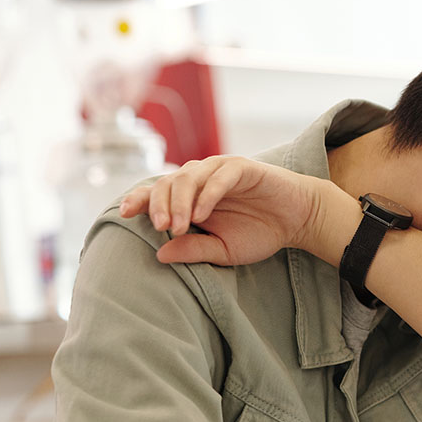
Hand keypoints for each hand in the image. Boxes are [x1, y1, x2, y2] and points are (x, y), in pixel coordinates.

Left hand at [118, 156, 329, 265]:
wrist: (297, 220)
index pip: (157, 192)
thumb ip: (193, 250)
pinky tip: (202, 215)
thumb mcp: (223, 250)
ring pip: (188, 177)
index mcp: (191, 196)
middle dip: (159, 205)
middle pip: (167, 183)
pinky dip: (208, 195)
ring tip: (180, 226)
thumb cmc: (260, 232)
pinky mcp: (241, 167)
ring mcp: (220, 170)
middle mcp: (200, 178)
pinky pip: (219, 177)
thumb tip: (159, 254)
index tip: (125, 214)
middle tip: (162, 229)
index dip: (139, 199)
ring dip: (180, 202)